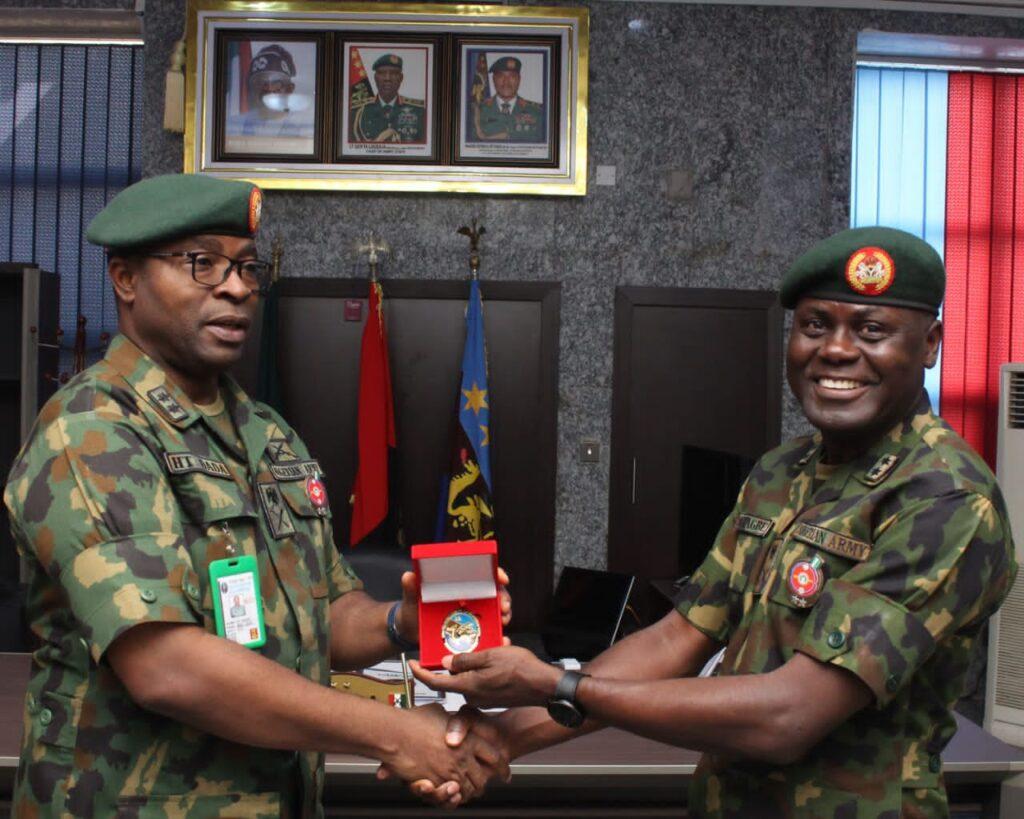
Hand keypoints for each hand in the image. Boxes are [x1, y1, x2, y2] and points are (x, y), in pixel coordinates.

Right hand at [377, 704, 509, 806]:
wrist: (393, 731)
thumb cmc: (414, 719)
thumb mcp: (441, 713)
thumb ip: (451, 721)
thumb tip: (453, 722)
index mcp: (468, 739)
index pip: (494, 757)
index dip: (501, 766)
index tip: (504, 772)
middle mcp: (462, 757)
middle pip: (483, 777)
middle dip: (482, 782)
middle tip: (482, 783)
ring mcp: (449, 771)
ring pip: (468, 790)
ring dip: (467, 792)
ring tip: (465, 789)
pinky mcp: (435, 783)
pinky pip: (450, 797)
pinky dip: (451, 798)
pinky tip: (449, 792)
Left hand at [396, 567, 512, 646]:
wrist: (409, 634)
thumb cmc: (412, 611)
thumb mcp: (411, 599)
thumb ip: (410, 588)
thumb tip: (409, 576)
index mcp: (458, 584)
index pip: (482, 573)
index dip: (495, 573)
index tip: (501, 577)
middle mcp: (469, 597)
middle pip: (494, 592)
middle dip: (503, 597)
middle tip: (503, 605)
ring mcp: (472, 614)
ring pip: (495, 611)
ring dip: (504, 614)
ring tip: (503, 620)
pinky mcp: (472, 631)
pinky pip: (488, 632)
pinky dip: (497, 635)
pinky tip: (501, 639)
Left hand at [409, 646, 561, 708]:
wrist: (545, 687)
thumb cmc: (521, 670)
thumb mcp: (490, 656)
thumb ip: (466, 660)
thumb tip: (446, 663)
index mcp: (468, 686)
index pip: (435, 682)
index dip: (420, 673)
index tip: (411, 664)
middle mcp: (473, 696)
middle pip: (452, 679)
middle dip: (451, 663)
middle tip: (454, 645)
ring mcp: (484, 699)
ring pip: (468, 679)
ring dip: (471, 664)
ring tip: (484, 647)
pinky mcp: (494, 698)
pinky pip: (480, 682)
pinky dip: (482, 670)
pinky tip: (495, 657)